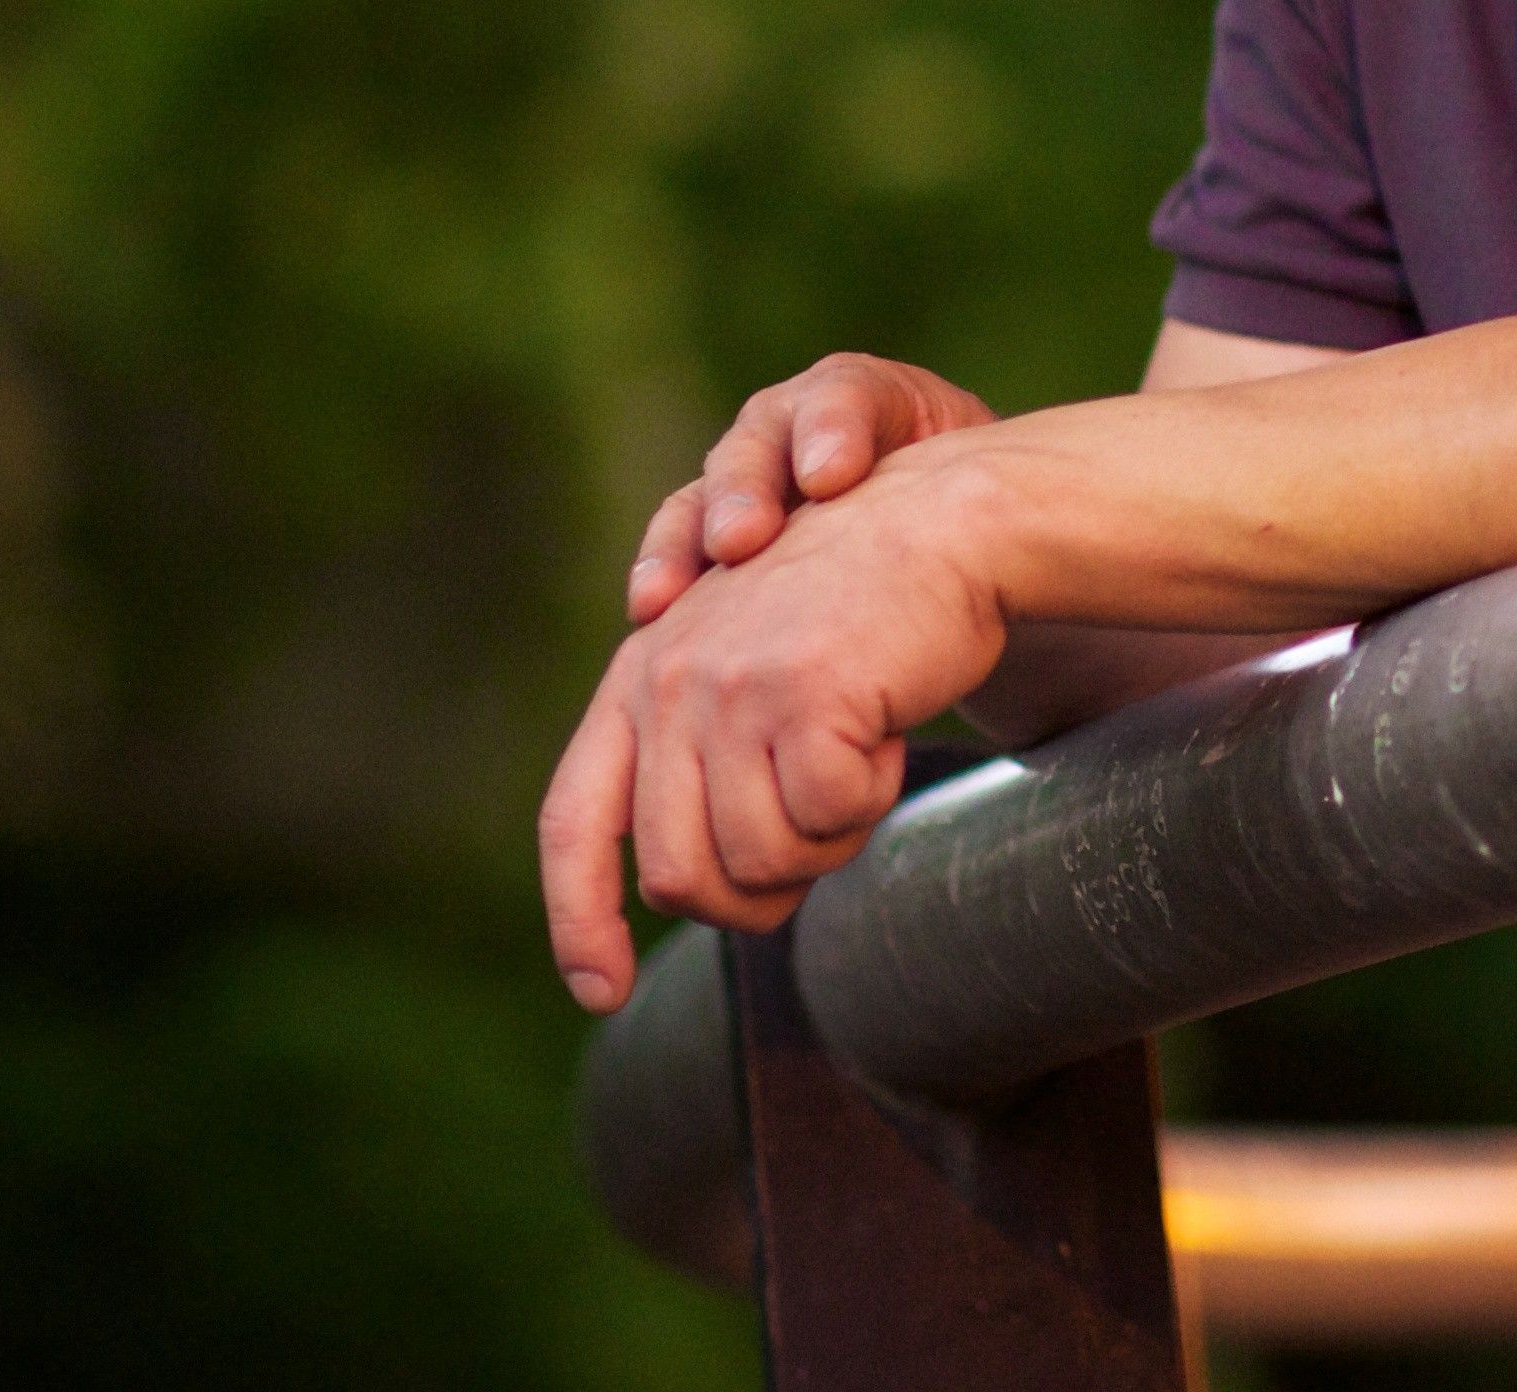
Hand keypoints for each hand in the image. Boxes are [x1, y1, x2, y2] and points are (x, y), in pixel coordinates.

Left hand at [539, 455, 1012, 1012]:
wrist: (943, 524)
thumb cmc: (861, 618)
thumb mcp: (750, 675)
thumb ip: (699, 765)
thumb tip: (691, 894)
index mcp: (640, 679)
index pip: (572, 822)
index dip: (578, 919)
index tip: (598, 992)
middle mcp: (667, 680)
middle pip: (679, 876)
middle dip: (756, 894)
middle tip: (819, 839)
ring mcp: (732, 686)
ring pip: (759, 861)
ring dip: (824, 841)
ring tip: (854, 759)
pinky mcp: (801, 693)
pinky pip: (826, 820)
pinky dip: (865, 799)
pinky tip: (880, 731)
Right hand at [628, 351, 997, 622]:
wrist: (946, 554)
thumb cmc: (976, 524)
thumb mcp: (998, 500)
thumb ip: (1003, 505)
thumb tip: (1026, 535)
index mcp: (864, 404)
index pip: (845, 396)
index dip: (833, 428)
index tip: (833, 475)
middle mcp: (790, 433)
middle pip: (757, 444)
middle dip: (744, 489)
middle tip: (743, 539)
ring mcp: (742, 488)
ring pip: (701, 499)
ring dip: (685, 543)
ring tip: (675, 592)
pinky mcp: (713, 551)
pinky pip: (676, 559)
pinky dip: (662, 582)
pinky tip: (652, 617)